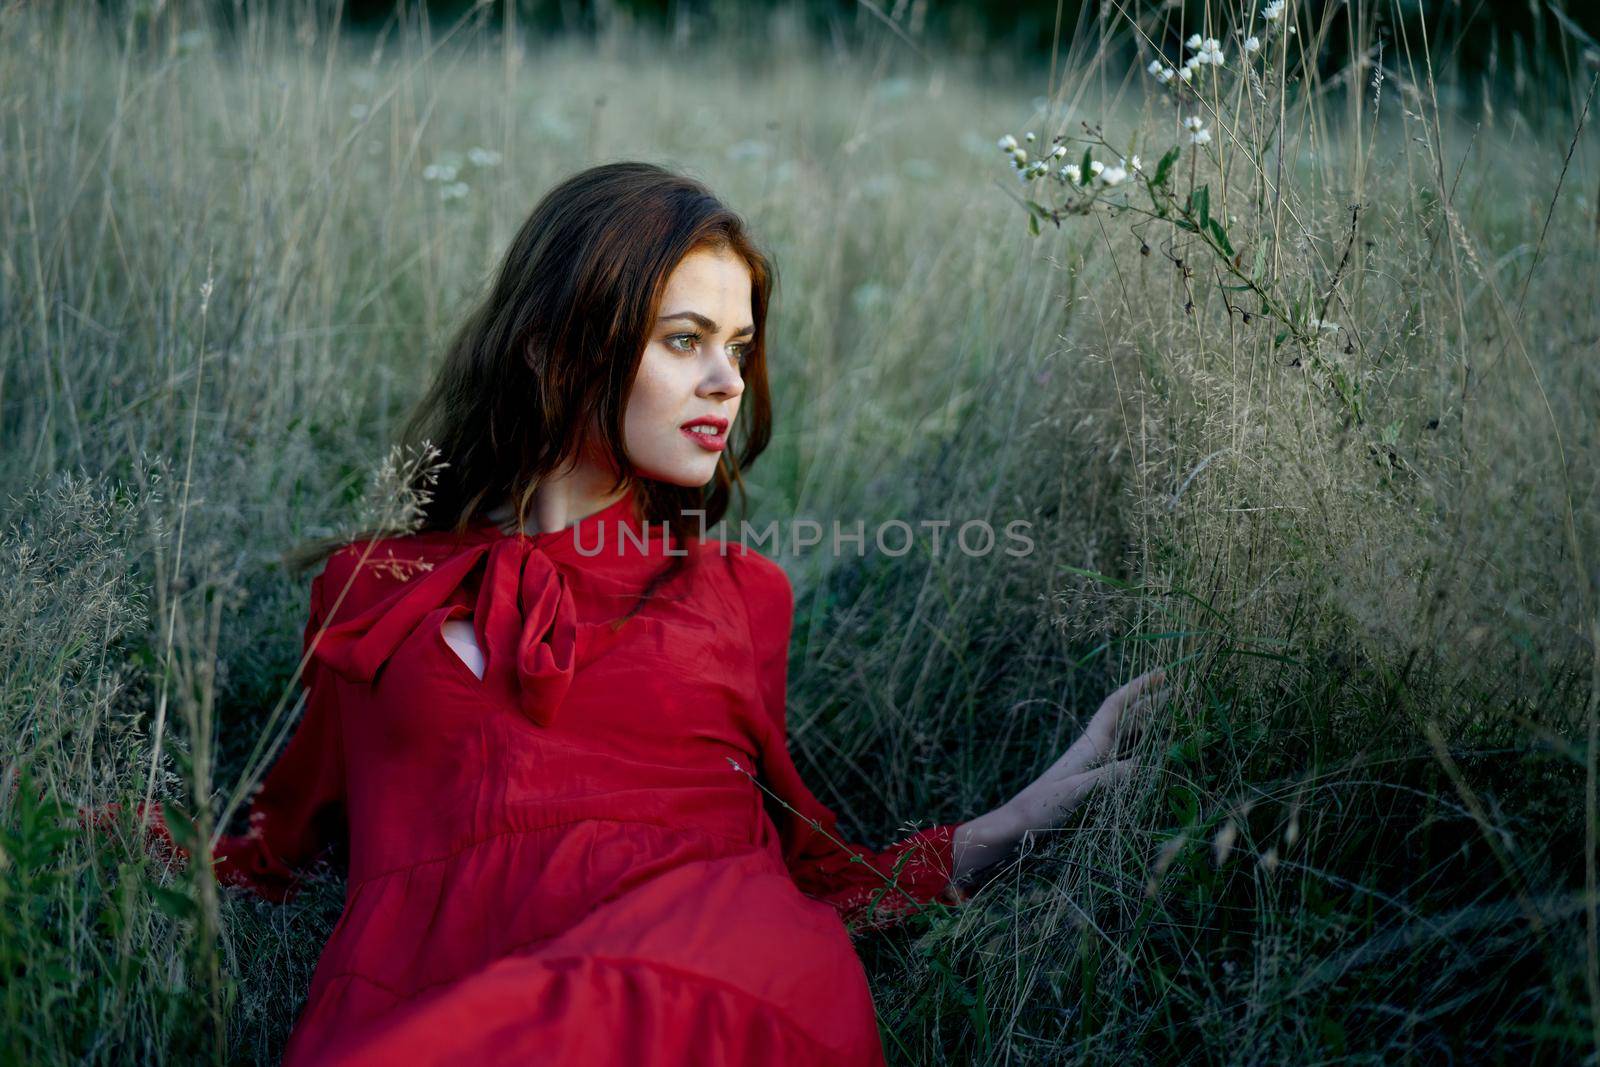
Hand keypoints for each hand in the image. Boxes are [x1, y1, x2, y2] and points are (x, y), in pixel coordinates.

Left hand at [951, 667, 1168, 885]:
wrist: (1017, 824)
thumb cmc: (1041, 806)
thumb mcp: (1076, 790)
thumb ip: (1108, 776)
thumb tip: (1144, 764)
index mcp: (1089, 744)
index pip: (1116, 706)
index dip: (1138, 687)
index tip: (1161, 673)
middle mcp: (1093, 749)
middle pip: (1126, 718)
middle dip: (1150, 703)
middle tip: (1176, 693)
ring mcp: (1093, 765)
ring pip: (1126, 737)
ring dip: (1148, 725)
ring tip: (1171, 718)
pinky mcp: (1091, 781)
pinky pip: (1124, 759)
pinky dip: (1141, 752)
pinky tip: (1151, 757)